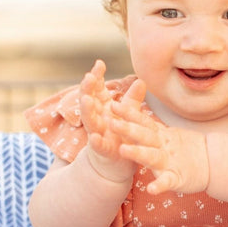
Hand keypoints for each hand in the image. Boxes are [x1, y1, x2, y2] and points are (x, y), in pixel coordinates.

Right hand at [79, 60, 144, 182]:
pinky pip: (98, 146)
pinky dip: (96, 142)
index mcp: (103, 108)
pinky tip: (95, 137)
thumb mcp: (127, 115)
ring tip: (86, 99)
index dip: (96, 76)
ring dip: (87, 110)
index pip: (96, 89)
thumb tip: (141, 80)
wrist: (118, 163)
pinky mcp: (102, 151)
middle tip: (88, 77)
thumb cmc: (121, 135)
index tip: (99, 64)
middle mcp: (97, 118)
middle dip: (87, 89)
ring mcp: (98, 134)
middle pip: (89, 101)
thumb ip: (133, 99)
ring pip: (90, 121)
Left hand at [109, 92, 209, 194]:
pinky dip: (159, 186)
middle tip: (110, 122)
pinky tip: (151, 190)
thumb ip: (151, 127)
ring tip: (123, 150)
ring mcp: (169, 163)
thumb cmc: (184, 151)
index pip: (143, 121)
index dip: (128, 113)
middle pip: (144, 136)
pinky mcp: (177, 179)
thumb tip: (133, 113)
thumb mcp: (167, 136)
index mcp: (159, 136)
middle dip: (127, 129)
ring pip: (152, 157)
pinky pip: (167, 183)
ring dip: (138, 153)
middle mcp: (162, 147)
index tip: (112, 104)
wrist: (212, 164)